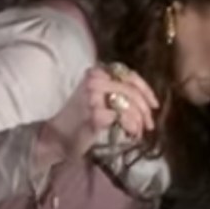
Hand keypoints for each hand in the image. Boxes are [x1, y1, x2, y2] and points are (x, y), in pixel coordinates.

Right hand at [37, 62, 159, 161]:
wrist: (55, 137)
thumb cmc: (77, 118)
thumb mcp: (97, 97)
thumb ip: (117, 90)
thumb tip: (145, 98)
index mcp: (96, 71)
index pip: (129, 75)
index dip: (146, 90)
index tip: (154, 105)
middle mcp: (94, 79)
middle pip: (132, 91)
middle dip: (145, 110)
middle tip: (149, 124)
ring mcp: (94, 96)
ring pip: (130, 104)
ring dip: (139, 120)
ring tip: (138, 131)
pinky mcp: (96, 114)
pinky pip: (123, 118)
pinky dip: (131, 127)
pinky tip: (131, 135)